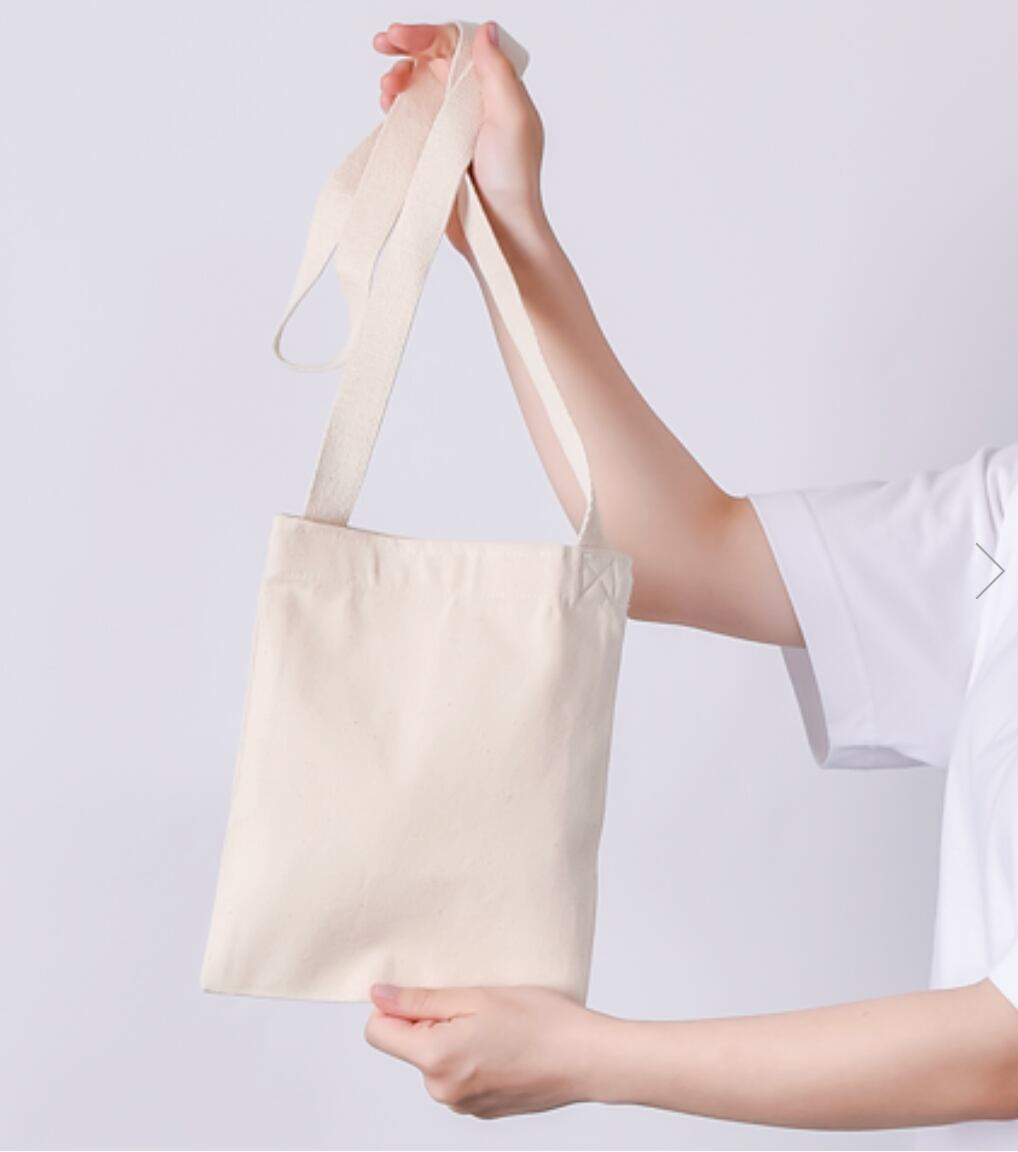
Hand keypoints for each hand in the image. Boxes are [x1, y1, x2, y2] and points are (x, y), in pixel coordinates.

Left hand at [363, 982, 611, 1118]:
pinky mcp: (482, 1110)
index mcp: (436, 1059)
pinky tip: (506, 1044)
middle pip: (409, 1047)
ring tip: (496, 1024)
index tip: (426, 994)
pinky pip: (460, 1076)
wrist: (587, 1059)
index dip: (394, 1008)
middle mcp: (442, 1091)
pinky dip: (473, 1057)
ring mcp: (463, 1105)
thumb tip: (378, 996)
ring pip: (437, 1061)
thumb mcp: (476, 997)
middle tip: (476, 1005)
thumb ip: (420, 1000)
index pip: (378, 1033)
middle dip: (432, 1022)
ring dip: (455, 1039)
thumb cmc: (541, 1022)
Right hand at [372, 21, 548, 258]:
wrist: (498, 228)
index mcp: (494, 89)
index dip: (428, 34)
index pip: (458, 45)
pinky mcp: (434, 147)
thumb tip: (488, 31)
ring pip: (418, 86)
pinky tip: (388, 105)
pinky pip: (410, 117)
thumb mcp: (513, 119)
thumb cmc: (514, 180)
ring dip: (398, 77)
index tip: (401, 36)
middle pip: (434, 59)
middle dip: (407, 47)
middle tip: (382, 43)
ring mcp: (451, 124)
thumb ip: (498, 73)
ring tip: (388, 87)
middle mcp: (472, 101)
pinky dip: (395, 106)